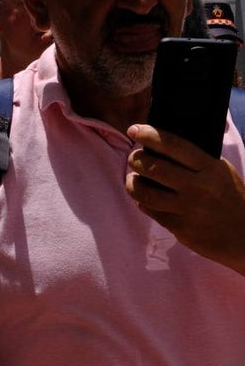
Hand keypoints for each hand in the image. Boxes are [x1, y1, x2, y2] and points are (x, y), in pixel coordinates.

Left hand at [126, 123, 244, 273]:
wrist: (244, 236)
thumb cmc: (230, 198)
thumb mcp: (221, 173)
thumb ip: (196, 160)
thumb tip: (161, 145)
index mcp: (210, 168)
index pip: (174, 145)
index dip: (150, 135)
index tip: (135, 130)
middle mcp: (198, 187)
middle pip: (153, 167)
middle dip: (136, 159)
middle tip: (134, 158)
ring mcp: (187, 208)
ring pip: (144, 192)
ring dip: (132, 183)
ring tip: (133, 179)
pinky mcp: (179, 227)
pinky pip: (150, 210)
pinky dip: (142, 201)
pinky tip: (144, 198)